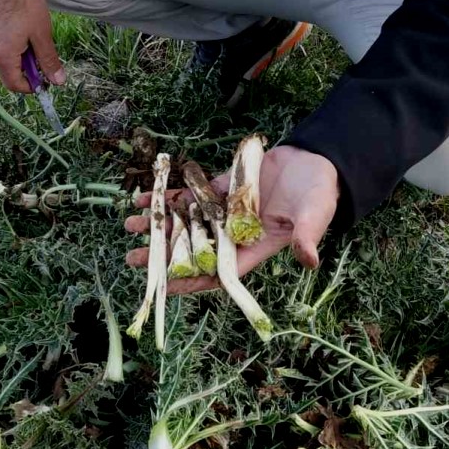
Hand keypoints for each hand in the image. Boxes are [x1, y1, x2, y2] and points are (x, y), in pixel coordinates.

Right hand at [0, 0, 65, 93]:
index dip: (31, 86)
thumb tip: (57, 81)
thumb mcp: (42, 33)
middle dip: (26, 66)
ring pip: (2, 53)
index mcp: (3, 56)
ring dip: (18, 50)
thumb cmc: (22, 0)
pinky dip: (8, 37)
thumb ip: (49, 60)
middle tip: (40, 48)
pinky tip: (17, 21)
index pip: (14, 85)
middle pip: (8, 70)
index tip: (44, 80)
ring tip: (29, 30)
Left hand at [125, 145, 339, 293]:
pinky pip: (190, 195)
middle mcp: (234, 234)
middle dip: (162, 256)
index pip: (218, 273)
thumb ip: (308, 237)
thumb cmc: (319, 193)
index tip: (165, 287)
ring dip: (158, 225)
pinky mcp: (221, 188)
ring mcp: (225, 211)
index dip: (192, 282)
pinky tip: (145, 196)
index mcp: (255, 248)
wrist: (316, 161)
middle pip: (192, 250)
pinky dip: (168, 196)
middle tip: (133, 258)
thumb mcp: (315, 215)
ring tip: (130, 225)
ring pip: (185, 223)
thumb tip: (309, 260)